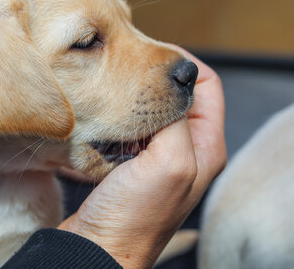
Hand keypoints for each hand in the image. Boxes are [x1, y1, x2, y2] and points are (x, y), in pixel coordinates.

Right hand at [58, 48, 226, 268]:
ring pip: (149, 111)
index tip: (152, 58)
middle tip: (127, 71)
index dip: (183, 67)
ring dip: (133, 100)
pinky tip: (102, 119)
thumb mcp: (170, 161)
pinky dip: (118, 118)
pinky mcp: (130, 164)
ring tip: (112, 93)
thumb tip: (173, 83)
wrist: (97, 247)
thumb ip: (178, 118)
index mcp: (205, 147)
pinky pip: (128, 128)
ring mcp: (156, 158)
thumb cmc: (134, 215)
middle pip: (176, 97)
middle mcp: (185, 150)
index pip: (208, 86)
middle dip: (154, 81)